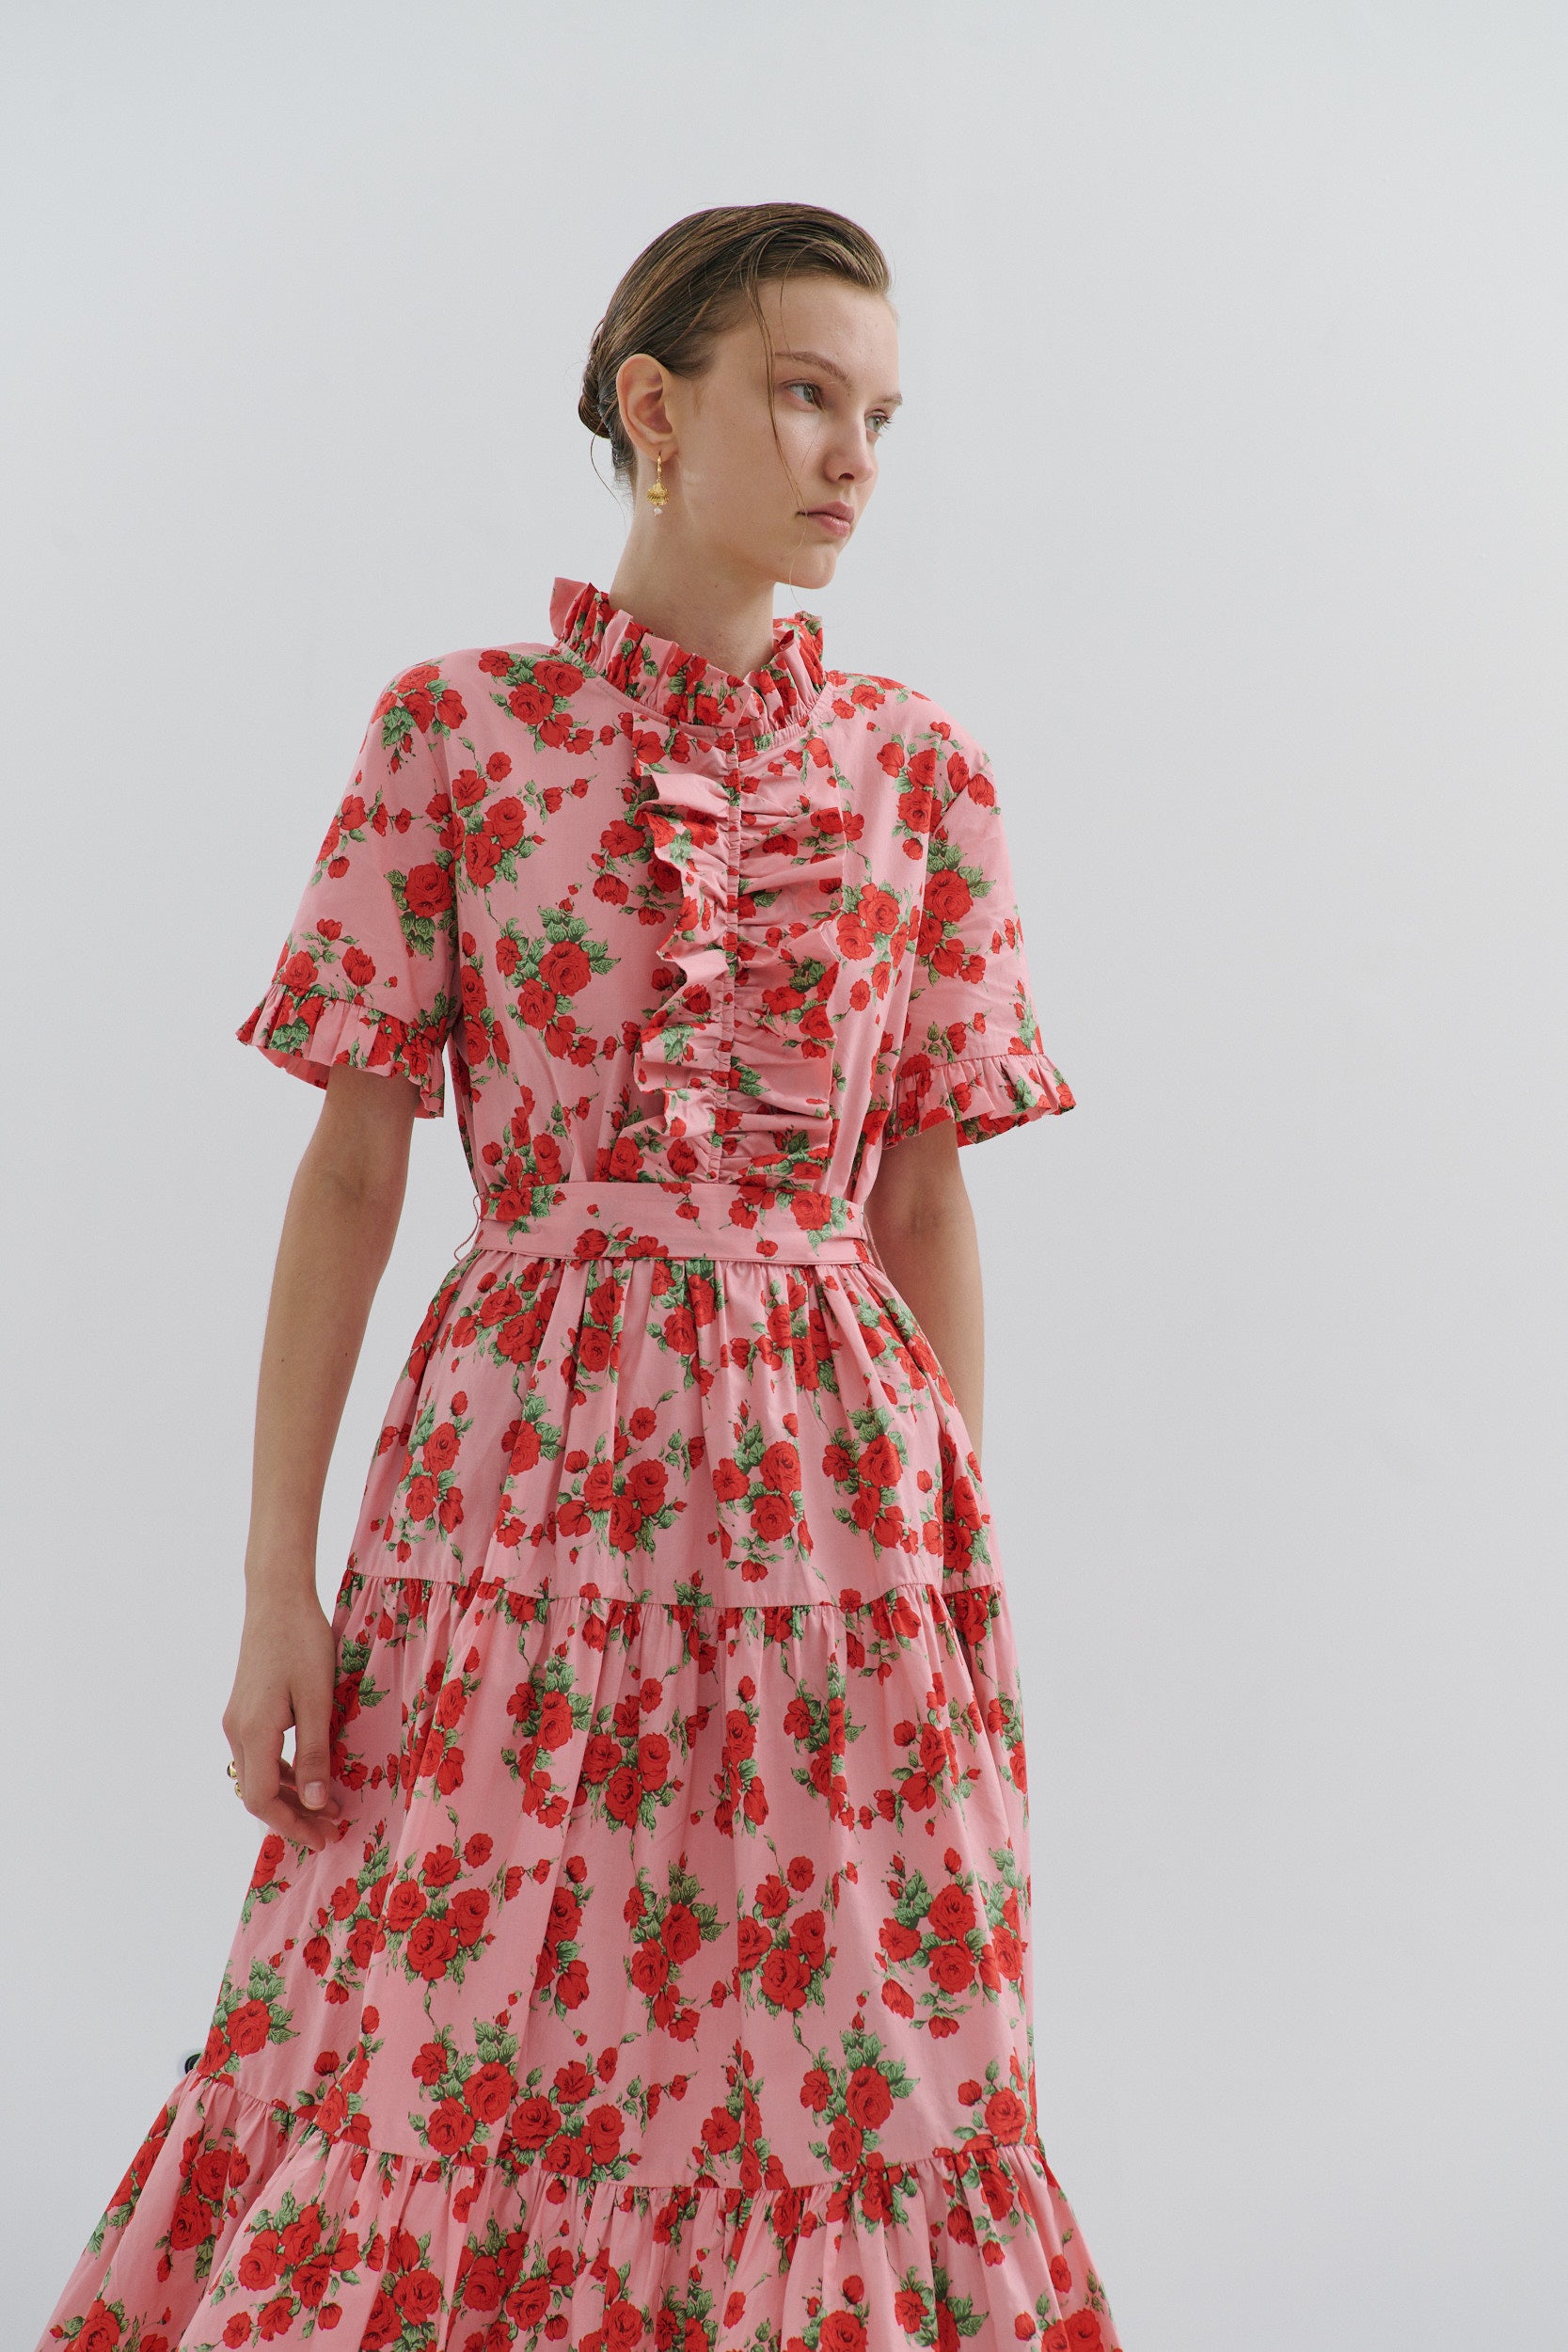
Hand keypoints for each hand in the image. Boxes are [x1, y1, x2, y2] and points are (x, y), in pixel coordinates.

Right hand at [222, 1585, 344, 1854]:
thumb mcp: (318, 1699)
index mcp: (253, 1732)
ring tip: (328, 1807)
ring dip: (290, 1795)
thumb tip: (317, 1804)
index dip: (291, 1825)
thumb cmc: (302, 1642)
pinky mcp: (245, 1708)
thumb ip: (316, 1752)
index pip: (262, 1800)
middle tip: (331, 1829)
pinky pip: (260, 1754)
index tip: (322, 1838)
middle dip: (293, 1816)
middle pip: (257, 1793)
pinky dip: (283, 1772)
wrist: (277, 1598)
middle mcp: (237, 1730)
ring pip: (258, 1774)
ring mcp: (237, 1719)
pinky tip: (310, 1774)